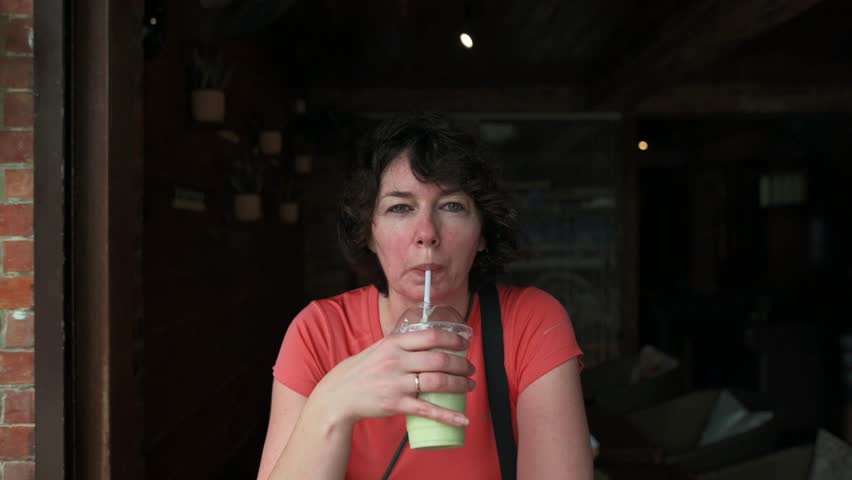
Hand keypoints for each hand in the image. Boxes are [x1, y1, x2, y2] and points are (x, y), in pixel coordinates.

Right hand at [310, 328, 475, 427]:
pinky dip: (449, 416)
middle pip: (439, 360)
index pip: (431, 336)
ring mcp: (396, 383)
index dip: (453, 339)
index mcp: (394, 343)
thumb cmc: (363, 370)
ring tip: (469, 386)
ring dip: (460, 385)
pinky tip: (463, 419)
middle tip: (470, 369)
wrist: (339, 394)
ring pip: (437, 382)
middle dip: (461, 365)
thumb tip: (430, 338)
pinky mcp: (396, 404)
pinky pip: (428, 410)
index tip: (465, 344)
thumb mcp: (380, 348)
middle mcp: (396, 361)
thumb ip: (403, 343)